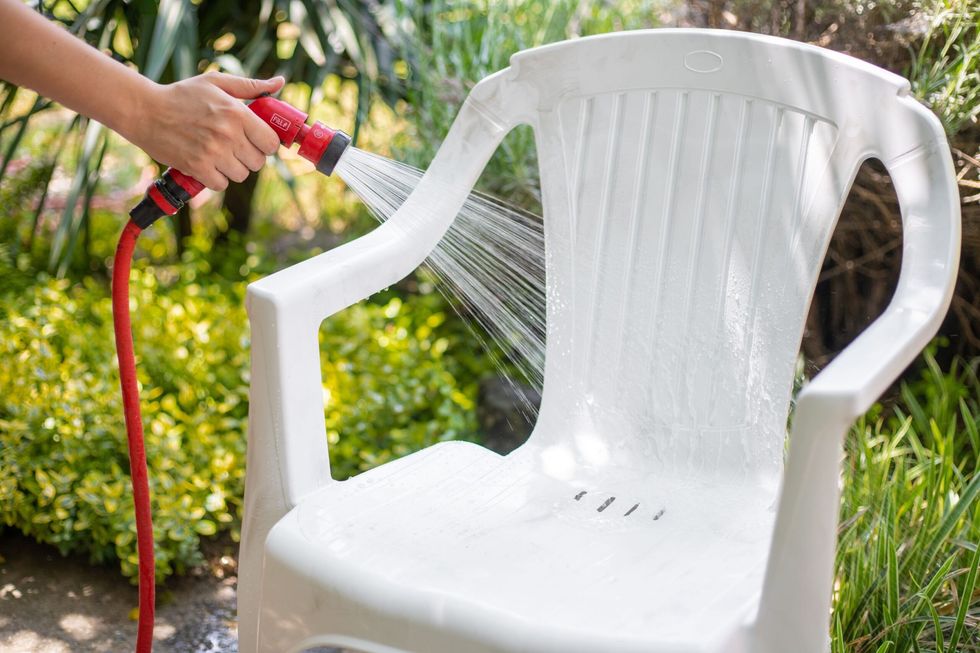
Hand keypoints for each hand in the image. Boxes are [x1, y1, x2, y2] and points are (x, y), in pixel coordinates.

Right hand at [126, 72, 285, 190]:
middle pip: (258, 162)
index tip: (255, 141)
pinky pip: (221, 184)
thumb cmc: (182, 95)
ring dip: (232, 168)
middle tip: (234, 148)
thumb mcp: (216, 82)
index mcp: (237, 113)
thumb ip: (251, 86)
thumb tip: (280, 82)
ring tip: (219, 155)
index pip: (270, 143)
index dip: (265, 144)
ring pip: (241, 175)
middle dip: (249, 157)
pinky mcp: (197, 167)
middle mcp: (228, 134)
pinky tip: (207, 164)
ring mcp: (213, 152)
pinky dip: (216, 178)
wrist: (144, 110)